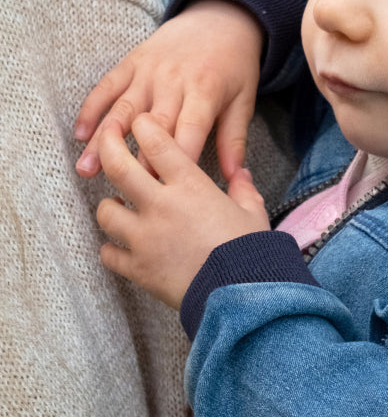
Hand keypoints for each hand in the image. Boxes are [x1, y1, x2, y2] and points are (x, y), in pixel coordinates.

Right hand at [75, 0, 262, 181]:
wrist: (220, 17)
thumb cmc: (234, 66)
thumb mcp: (244, 98)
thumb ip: (235, 138)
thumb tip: (234, 177)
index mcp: (205, 91)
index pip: (188, 130)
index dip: (177, 159)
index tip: (164, 189)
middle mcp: (173, 81)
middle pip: (151, 124)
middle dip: (135, 157)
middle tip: (119, 187)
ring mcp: (149, 70)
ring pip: (123, 108)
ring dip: (103, 138)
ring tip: (87, 167)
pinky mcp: (132, 62)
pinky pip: (107, 85)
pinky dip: (91, 107)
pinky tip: (80, 133)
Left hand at [96, 114, 269, 308]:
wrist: (241, 295)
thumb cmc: (251, 250)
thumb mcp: (252, 212)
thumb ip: (243, 189)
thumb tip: (241, 174)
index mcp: (190, 186)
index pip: (157, 143)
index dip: (144, 126)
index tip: (139, 121)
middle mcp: (161, 206)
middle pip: (118, 166)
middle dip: (108, 146)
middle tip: (106, 138)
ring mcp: (144, 238)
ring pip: (106, 211)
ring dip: (109, 206)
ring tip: (117, 206)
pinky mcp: (138, 268)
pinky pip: (109, 253)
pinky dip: (111, 249)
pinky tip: (119, 247)